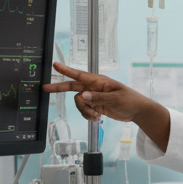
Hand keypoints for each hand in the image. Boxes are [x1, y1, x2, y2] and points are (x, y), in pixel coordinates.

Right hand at [42, 62, 171, 149]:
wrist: (138, 111)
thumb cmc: (130, 100)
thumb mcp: (115, 99)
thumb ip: (98, 97)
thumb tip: (82, 95)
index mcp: (99, 81)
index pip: (79, 75)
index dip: (66, 70)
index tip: (55, 65)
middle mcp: (94, 88)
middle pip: (72, 87)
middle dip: (59, 88)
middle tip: (44, 88)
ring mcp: (94, 97)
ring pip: (78, 103)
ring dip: (85, 111)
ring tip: (97, 116)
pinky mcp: (95, 106)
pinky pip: (84, 111)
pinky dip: (88, 116)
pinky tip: (98, 118)